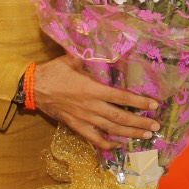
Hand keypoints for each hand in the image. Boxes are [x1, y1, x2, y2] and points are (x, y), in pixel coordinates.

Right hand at [33, 56, 159, 153]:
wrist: (33, 88)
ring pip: (111, 129)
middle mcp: (91, 106)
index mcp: (92, 89)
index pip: (121, 97)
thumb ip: (89, 55)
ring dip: (129, 134)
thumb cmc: (54, 72)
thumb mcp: (72, 59)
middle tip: (155, 126)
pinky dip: (106, 144)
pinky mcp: (76, 126)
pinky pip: (93, 139)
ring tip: (145, 136)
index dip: (139, 102)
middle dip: (140, 122)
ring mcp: (84, 118)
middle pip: (120, 117)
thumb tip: (104, 43)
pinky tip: (118, 146)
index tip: (153, 104)